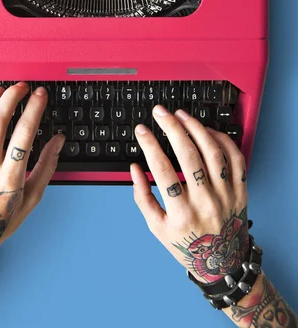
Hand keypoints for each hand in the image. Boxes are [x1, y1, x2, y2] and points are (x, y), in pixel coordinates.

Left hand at [0, 83, 63, 273]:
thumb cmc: (2, 219)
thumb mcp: (32, 197)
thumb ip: (47, 166)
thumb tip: (59, 139)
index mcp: (9, 179)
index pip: (24, 134)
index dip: (34, 109)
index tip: (40, 95)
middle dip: (12, 97)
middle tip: (21, 87)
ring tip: (0, 91)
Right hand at [131, 107, 248, 282]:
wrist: (224, 262)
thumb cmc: (187, 244)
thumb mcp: (157, 227)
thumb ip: (142, 197)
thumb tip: (134, 168)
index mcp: (182, 213)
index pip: (162, 170)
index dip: (149, 145)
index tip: (141, 130)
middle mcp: (206, 202)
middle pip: (188, 155)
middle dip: (171, 128)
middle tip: (160, 112)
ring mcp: (226, 195)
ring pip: (213, 152)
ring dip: (196, 128)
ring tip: (181, 115)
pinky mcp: (241, 190)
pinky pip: (235, 157)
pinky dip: (221, 139)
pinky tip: (206, 130)